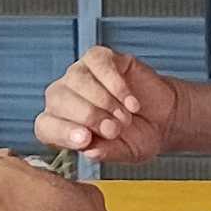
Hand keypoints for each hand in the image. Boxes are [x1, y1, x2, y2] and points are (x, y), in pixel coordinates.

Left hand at [32, 46, 183, 167]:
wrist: (164, 118)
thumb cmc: (137, 137)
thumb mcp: (124, 153)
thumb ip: (106, 152)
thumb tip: (89, 152)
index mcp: (62, 125)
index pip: (45, 126)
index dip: (62, 132)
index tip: (85, 140)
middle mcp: (65, 97)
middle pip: (58, 99)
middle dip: (88, 116)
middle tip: (113, 130)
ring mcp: (80, 74)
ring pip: (77, 79)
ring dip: (103, 101)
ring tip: (125, 118)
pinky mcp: (101, 58)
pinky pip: (99, 64)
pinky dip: (116, 84)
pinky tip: (131, 102)